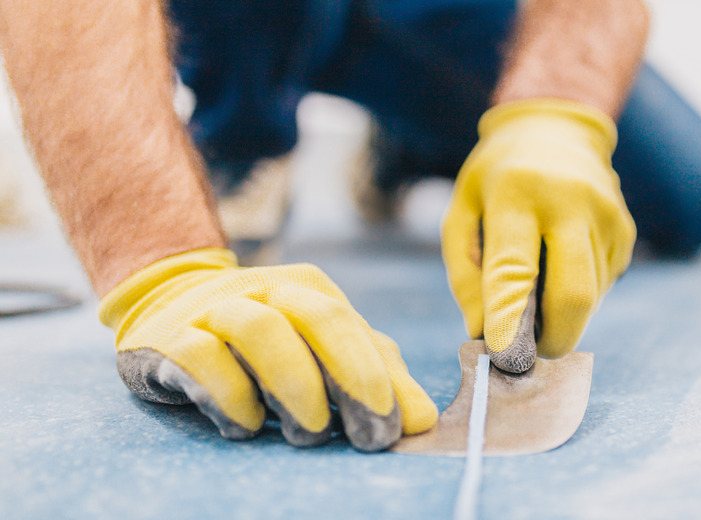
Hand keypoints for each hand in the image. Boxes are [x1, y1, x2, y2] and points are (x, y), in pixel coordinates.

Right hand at [99, 248, 436, 450]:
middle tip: (368, 435)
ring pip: (259, 329)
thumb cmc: (264, 339)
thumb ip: (372, 375)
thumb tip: (420, 419)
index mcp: (309, 291)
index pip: (351, 326)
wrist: (169, 301)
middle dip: (351, 376)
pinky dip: (230, 395)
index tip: (397, 429)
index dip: (379, 378)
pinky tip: (246, 426)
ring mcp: (216, 310)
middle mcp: (266, 291)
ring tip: (310, 431)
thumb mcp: (321, 350)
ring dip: (293, 384)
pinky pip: (201, 358)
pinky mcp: (172, 339)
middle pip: (317, 318)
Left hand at [442, 99, 635, 371]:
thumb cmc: (495, 178)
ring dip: (562, 315)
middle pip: (573, 295)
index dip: (508, 318)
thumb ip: (465, 273)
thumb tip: (481, 332)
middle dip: (551, 338)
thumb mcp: (461, 211)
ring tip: (538, 292)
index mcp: (517, 194)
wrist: (554, 130)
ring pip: (590, 297)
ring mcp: (607, 216)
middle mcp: (570, 203)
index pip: (515, 268)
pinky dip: (578, 294)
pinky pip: (602, 284)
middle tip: (528, 350)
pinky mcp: (626, 230)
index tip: (501, 355)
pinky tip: (559, 265)